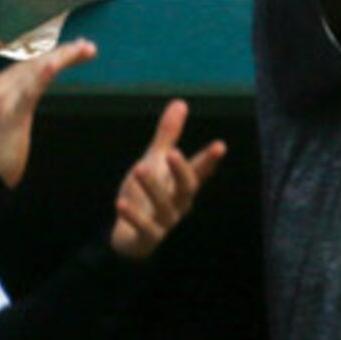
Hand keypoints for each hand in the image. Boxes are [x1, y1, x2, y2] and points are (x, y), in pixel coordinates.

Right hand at [0, 39, 98, 189]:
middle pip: (36, 62)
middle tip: (89, 47)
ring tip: (84, 50)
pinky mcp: (10, 114)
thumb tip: (43, 79)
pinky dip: (43, 76)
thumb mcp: (11, 114)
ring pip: (37, 69)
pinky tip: (54, 66)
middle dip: (65, 52)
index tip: (79, 48)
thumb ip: (23, 95)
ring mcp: (2, 99)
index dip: (56, 53)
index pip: (31, 62)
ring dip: (63, 57)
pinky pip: (29, 91)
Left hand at [109, 99, 225, 260]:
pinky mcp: (148, 237)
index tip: (220, 146)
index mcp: (182, 184)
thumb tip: (180, 102)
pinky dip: (133, 215)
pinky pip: (144, 227)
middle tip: (172, 153)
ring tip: (139, 168)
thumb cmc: (145, 194)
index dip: (210, 159)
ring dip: (152, 187)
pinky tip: (121, 203)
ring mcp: (165, 222)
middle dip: (181, 170)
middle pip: (186, 187)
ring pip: (164, 205)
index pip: (200, 170)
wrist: (129, 237)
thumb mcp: (154, 161)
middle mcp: (179, 203)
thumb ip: (168, 136)